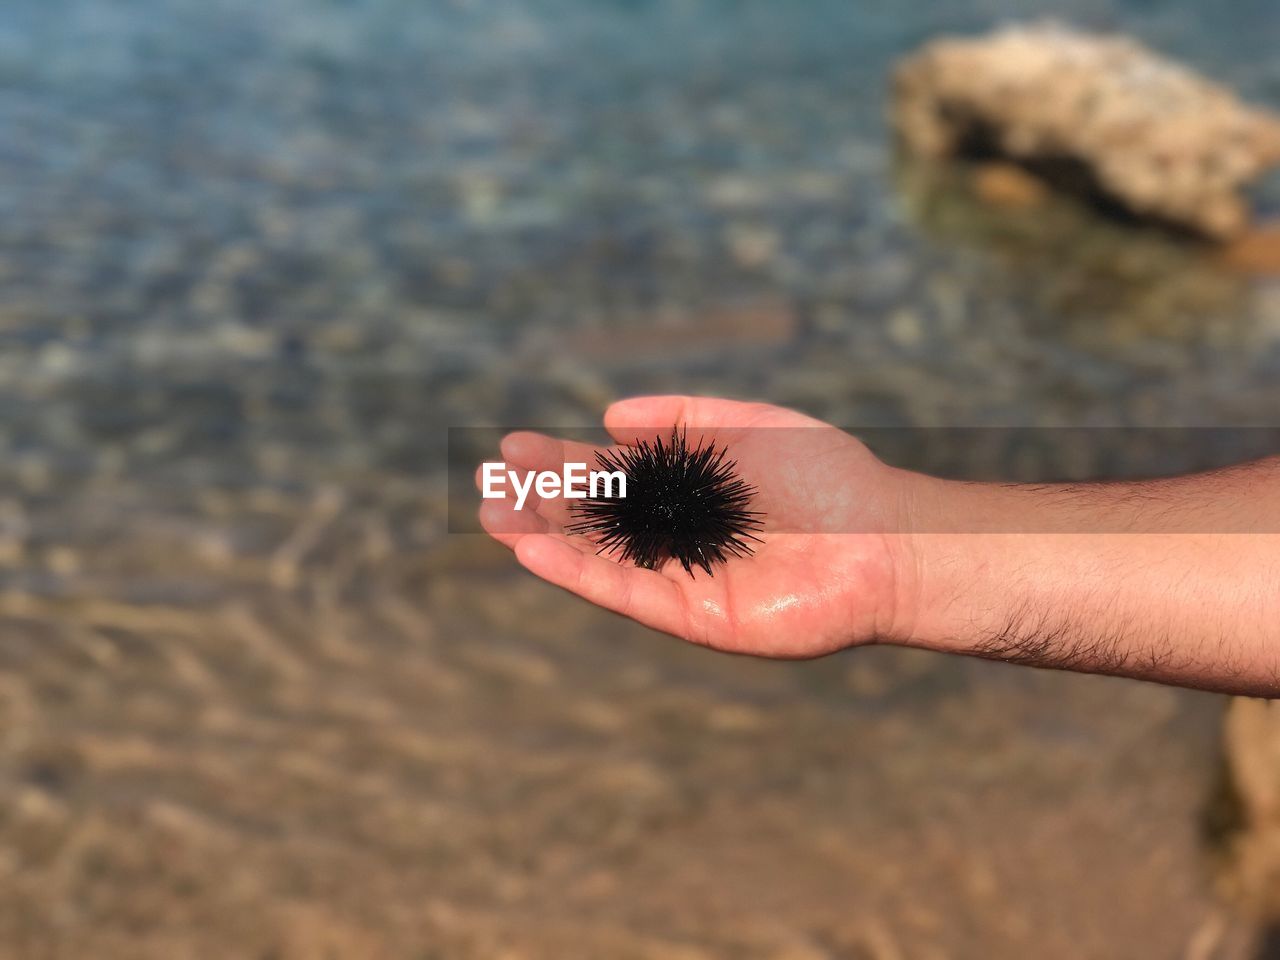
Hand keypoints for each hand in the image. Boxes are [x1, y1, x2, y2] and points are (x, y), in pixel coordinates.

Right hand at [477, 396, 916, 657]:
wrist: (885, 539)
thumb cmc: (829, 477)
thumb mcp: (751, 425)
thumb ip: (685, 418)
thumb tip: (610, 417)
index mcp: (690, 492)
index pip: (610, 478)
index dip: (562, 464)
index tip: (513, 448)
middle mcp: (678, 538)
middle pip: (594, 520)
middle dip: (540, 501)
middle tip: (486, 482)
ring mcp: (683, 579)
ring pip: (599, 558)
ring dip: (543, 540)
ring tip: (492, 517)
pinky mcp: (694, 616)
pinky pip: (626, 594)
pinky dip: (580, 574)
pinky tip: (536, 554)